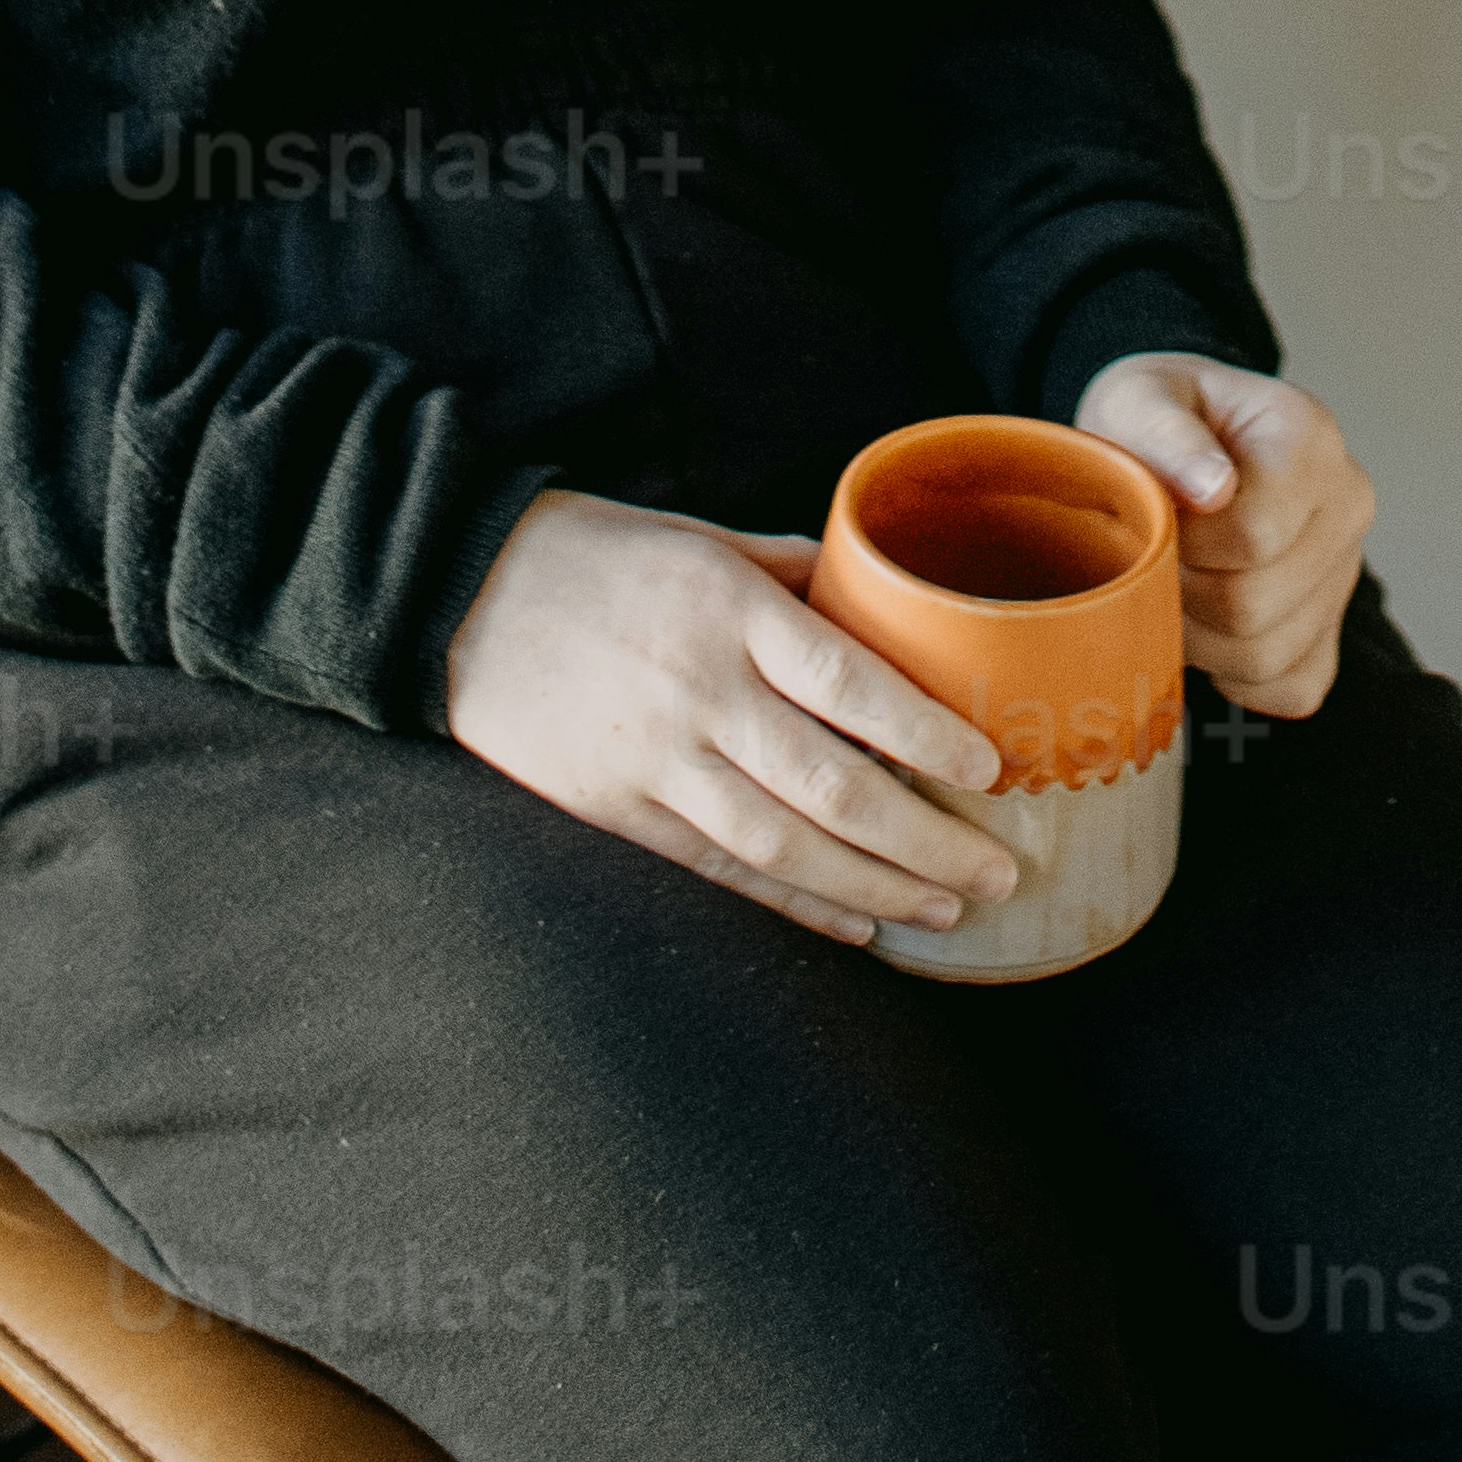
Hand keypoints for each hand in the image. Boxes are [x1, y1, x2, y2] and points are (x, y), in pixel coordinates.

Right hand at [436, 488, 1023, 944]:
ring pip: (785, 846)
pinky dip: (795, 906)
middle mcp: (702, 692)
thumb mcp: (703, 536)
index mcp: (730, 611)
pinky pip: (723, 870)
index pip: (847, 682)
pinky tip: (854, 926)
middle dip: (925, 840)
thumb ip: (793, 576)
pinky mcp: (621, 811)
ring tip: (947, 909)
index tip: (989, 767)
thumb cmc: (596, 554)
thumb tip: (879, 602)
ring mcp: (659, 761)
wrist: (462, 597)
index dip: (924, 732)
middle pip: (832, 786)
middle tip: (999, 869)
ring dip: (875, 888)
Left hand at [1069, 351, 1375, 721]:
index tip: (1161, 514)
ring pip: (1268, 655)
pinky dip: (1235, 675)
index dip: (1185, 543)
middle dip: (1184, 593)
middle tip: (1160, 556)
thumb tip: (1214, 488)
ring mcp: (1345, 570)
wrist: (1177, 447)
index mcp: (1309, 437)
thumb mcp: (1138, 401)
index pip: (1254, 535)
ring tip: (1179, 585)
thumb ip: (1165, 433)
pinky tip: (1210, 624)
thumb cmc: (1156, 423)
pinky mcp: (1333, 628)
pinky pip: (1291, 688)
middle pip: (1255, 604)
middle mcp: (1347, 502)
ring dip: (1200, 638)